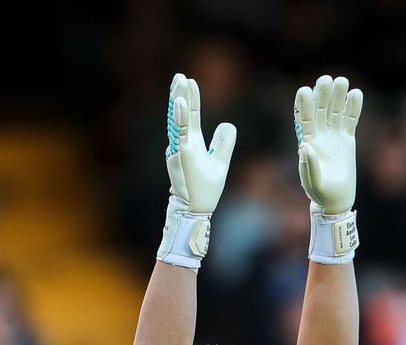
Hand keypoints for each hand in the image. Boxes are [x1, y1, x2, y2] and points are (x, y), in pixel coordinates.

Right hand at [166, 72, 235, 214]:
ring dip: (179, 100)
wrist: (197, 207)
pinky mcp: (181, 155)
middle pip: (182, 113)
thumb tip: (227, 123)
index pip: (191, 116)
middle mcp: (184, 143)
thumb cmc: (205, 189)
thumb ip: (223, 143)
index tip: (190, 81)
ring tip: (179, 82)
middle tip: (179, 76)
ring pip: (178, 120)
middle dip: (181, 94)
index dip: (191, 99)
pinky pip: (179, 134)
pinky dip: (180, 118)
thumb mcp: (220, 162)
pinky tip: (180, 103)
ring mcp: (181, 148)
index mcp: (192, 143)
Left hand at [293, 74, 362, 215]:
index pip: (305, 119)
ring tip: (343, 81)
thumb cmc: (320, 193)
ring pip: (336, 111)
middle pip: (321, 110)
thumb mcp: (313, 183)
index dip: (304, 105)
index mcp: (308, 142)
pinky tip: (356, 94)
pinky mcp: (347, 140)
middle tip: (326, 79)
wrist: (336, 199)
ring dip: (338, 96)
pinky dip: (353, 108)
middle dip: (323, 95)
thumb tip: (304, 146)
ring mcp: (334, 136)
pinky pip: (350, 120)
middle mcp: (320, 135)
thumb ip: (309, 166)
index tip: (304, 90)